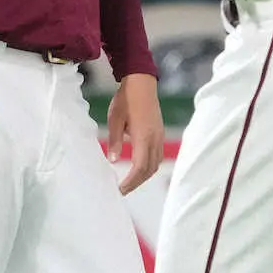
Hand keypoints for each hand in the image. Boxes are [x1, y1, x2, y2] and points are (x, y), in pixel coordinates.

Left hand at [108, 73, 163, 193]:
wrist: (141, 81)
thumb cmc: (126, 98)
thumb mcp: (115, 119)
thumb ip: (115, 140)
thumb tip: (112, 160)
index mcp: (143, 136)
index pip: (139, 167)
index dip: (131, 181)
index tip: (120, 190)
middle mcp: (155, 139)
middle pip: (149, 169)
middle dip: (136, 183)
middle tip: (122, 190)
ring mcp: (159, 136)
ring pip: (155, 164)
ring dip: (143, 176)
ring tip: (129, 181)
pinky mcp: (159, 132)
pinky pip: (157, 156)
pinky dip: (149, 166)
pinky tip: (139, 167)